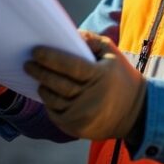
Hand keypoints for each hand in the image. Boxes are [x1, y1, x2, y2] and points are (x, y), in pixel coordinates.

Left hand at [24, 30, 146, 140]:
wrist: (136, 112)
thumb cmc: (120, 77)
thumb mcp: (111, 54)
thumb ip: (91, 40)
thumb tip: (67, 34)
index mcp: (101, 76)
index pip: (71, 66)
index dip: (51, 58)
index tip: (36, 51)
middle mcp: (92, 98)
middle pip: (59, 84)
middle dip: (40, 72)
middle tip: (28, 64)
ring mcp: (83, 116)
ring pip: (54, 100)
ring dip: (43, 87)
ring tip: (37, 76)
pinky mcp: (77, 129)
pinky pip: (55, 114)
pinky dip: (49, 102)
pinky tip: (46, 91)